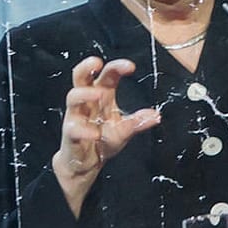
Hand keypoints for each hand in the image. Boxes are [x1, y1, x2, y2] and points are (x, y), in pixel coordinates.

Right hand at [51, 56, 160, 216]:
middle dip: (86, 67)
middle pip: (80, 77)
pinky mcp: (70, 133)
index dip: (116, 67)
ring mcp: (76, 116)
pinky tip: (95, 134)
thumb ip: (137, 122)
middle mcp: (86, 102)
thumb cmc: (102, 140)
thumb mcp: (123, 131)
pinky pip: (73, 128)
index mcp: (101, 95)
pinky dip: (84, 130)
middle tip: (97, 62)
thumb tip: (156, 116)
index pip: (107, 75)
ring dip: (85, 93)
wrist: (85, 164)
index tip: (130, 66)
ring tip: (99, 94)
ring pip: (72, 97)